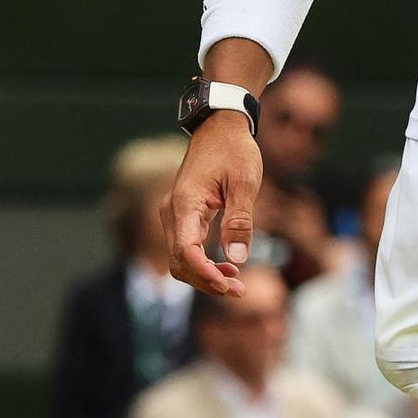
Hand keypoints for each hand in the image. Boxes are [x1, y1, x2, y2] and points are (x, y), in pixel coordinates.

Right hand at [162, 113, 262, 295]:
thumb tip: (237, 259)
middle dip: (207, 281)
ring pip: (181, 259)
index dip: (204, 273)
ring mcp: (174, 214)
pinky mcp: (181, 215)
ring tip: (236, 285)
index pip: (186, 251)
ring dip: (204, 275)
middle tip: (239, 291)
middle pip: (180, 262)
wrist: (220, 125)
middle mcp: (172, 212)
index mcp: (185, 203)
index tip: (229, 285)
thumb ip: (240, 220)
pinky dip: (203, 262)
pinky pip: (186, 247)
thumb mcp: (245, 182)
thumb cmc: (234, 150)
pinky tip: (227, 267)